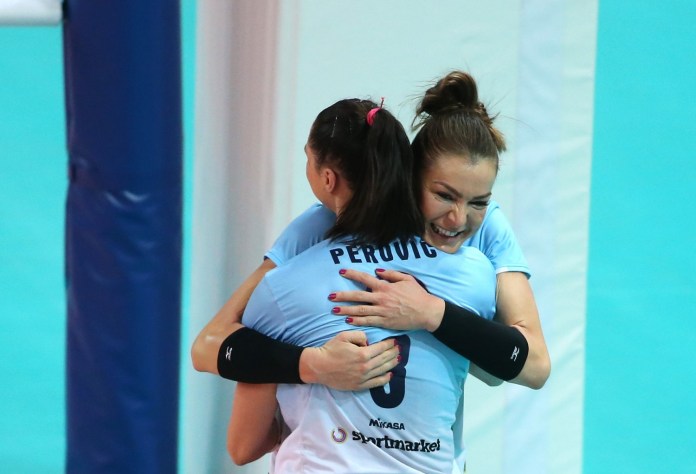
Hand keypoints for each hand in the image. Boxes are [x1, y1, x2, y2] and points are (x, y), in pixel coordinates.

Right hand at [300, 331, 398, 390]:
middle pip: (385, 359)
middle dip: (394, 352)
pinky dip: (385, 379)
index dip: (390, 344)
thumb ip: (360, 335)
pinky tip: (390, 375)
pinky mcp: (359, 385)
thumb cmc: (330, 349)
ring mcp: (363, 378)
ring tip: (398, 359)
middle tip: (400, 348)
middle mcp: (366, 367)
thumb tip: (369, 342)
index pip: (382, 348)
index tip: (395, 340)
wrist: (318, 366)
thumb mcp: (344, 336)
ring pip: (383, 370)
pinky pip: (376, 383)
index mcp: (363, 353)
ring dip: (392, 364)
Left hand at [329, 269, 445, 331]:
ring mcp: (382, 311)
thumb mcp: (406, 279)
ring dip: (346, 310)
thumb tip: (377, 271)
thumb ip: (390, 274)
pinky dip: (357, 321)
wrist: (427, 312)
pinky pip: (368, 321)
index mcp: (385, 287)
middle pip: (358, 296)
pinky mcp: (385, 322)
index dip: (352, 274)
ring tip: (334, 310)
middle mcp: (381, 299)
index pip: (365, 278)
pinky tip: (348, 321)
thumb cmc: (417, 294)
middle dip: (343, 296)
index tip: (341, 272)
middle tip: (330, 296)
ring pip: (360, 310)